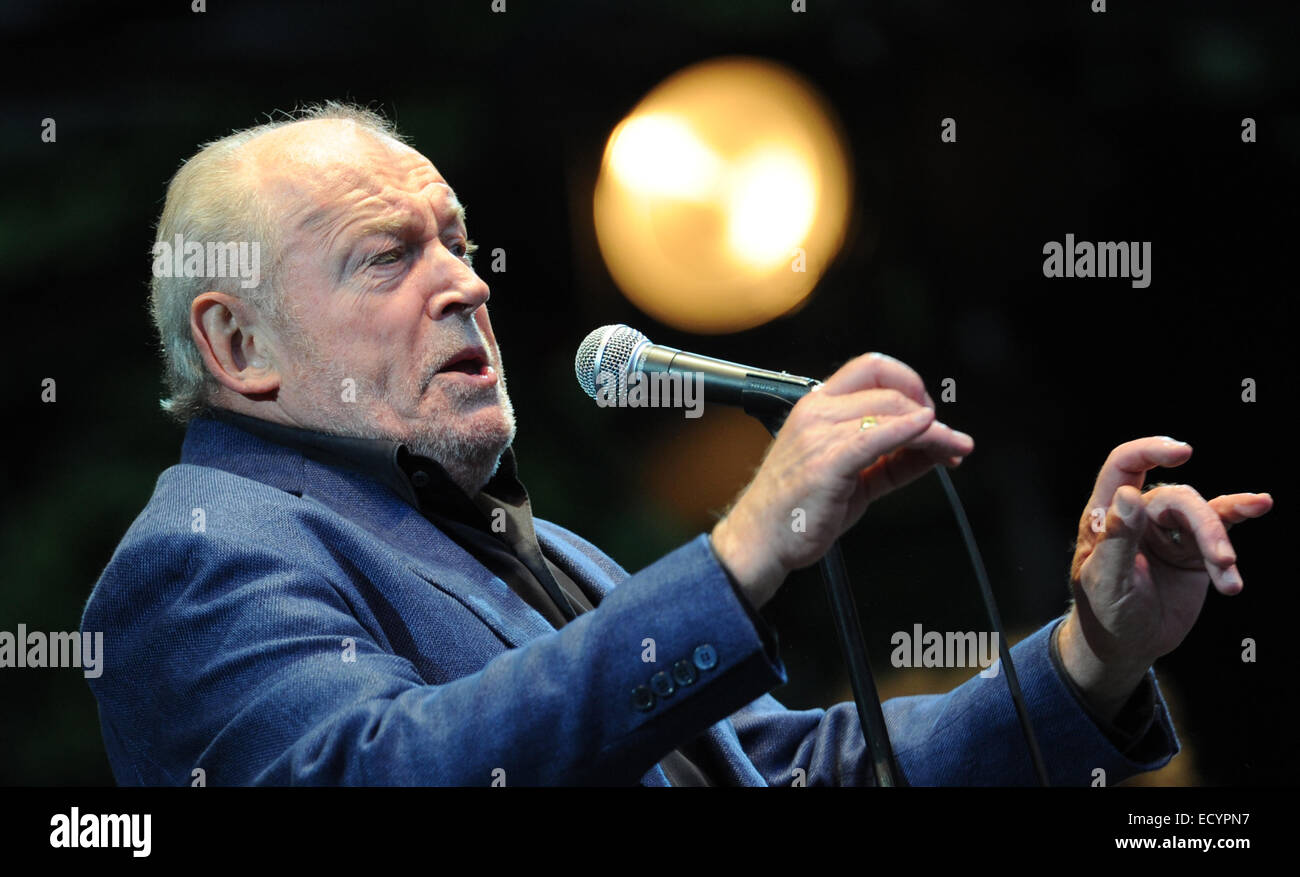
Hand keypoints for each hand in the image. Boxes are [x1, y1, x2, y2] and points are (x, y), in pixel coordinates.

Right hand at [711, 352, 973, 607]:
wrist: (760, 540)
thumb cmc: (796, 510)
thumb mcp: (851, 476)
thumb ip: (891, 459)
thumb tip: (937, 448)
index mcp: (816, 406)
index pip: (871, 368)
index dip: (908, 381)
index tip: (928, 411)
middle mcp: (816, 412)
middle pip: (889, 391)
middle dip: (929, 412)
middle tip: (949, 441)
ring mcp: (819, 435)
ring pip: (892, 412)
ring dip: (934, 431)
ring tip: (954, 450)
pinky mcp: (827, 462)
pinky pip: (876, 436)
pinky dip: (910, 431)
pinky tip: (934, 435)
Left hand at [1059, 437, 1272, 720]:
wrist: (1127, 646)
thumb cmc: (1104, 613)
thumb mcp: (1105, 582)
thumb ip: (1117, 540)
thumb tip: (1130, 495)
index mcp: (1106, 515)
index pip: (1124, 467)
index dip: (1149, 451)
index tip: (1182, 453)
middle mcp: (1139, 516)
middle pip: (1178, 499)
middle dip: (1205, 526)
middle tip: (1223, 561)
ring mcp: (1168, 531)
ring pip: (1203, 516)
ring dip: (1221, 544)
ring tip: (1230, 582)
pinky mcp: (1193, 550)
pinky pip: (1219, 526)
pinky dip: (1239, 514)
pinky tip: (1259, 504)